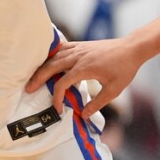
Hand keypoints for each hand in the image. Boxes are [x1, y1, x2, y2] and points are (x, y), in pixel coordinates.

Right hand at [25, 38, 141, 117]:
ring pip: (52, 57)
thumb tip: (83, 115)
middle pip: (50, 67)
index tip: (58, 109)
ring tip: (33, 77)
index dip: (56, 98)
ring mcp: (77, 49)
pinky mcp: (79, 45)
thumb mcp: (114, 90)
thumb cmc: (124, 69)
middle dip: (37, 79)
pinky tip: (46, 61)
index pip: (62, 84)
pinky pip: (60, 49)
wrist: (131, 48)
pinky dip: (51, 55)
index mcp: (83, 69)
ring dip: (41, 67)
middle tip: (28, 89)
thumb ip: (97, 103)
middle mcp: (76, 57)